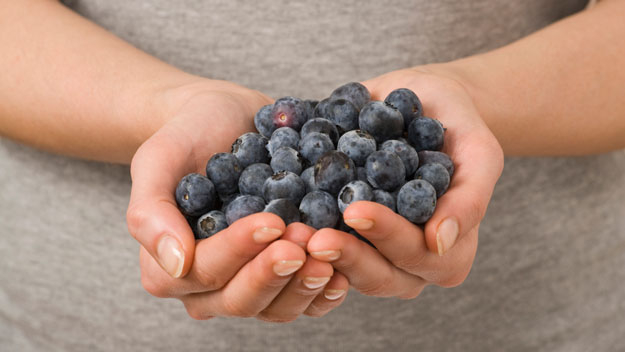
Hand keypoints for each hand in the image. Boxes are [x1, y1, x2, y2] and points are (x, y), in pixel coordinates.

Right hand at [126, 80, 347, 320]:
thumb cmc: (187, 136)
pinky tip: (342, 271)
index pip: (204, 272)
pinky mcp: (282, 276)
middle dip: (274, 272)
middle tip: (303, 238)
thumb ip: (150, 211)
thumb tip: (175, 264)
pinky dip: (324, 293)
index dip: (239, 251)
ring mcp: (248, 283)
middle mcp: (209, 286)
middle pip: (241, 300)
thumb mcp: (157, 158)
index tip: (271, 221)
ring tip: (327, 252)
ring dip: (303, 285)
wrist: (225, 120)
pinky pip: (303, 302)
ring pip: (275, 309)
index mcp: (169, 267)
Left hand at [307, 67, 503, 297]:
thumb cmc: (457, 124)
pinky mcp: (342, 235)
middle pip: (376, 274)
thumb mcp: (478, 151)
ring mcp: (371, 252)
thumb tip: (440, 241)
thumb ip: (470, 197)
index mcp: (445, 252)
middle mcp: (407, 262)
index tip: (356, 210)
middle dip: (346, 255)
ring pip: (343, 269)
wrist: (421, 101)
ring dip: (315, 255)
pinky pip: (318, 246)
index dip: (387, 236)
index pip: (416, 254)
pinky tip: (273, 215)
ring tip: (288, 232)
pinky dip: (297, 232)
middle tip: (312, 236)